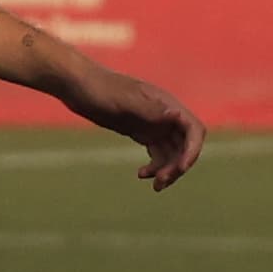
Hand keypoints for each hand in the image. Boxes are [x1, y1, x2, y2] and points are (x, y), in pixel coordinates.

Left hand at [83, 70, 205, 190]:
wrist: (78, 85)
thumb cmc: (100, 89)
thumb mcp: (123, 101)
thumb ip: (150, 110)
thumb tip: (177, 116)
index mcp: (166, 104)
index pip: (193, 129)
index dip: (192, 150)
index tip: (181, 168)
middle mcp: (164, 115)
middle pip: (185, 145)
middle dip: (178, 165)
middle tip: (160, 182)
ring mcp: (153, 124)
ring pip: (172, 153)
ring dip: (168, 170)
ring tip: (155, 186)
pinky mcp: (141, 132)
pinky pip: (157, 153)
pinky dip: (155, 167)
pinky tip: (141, 174)